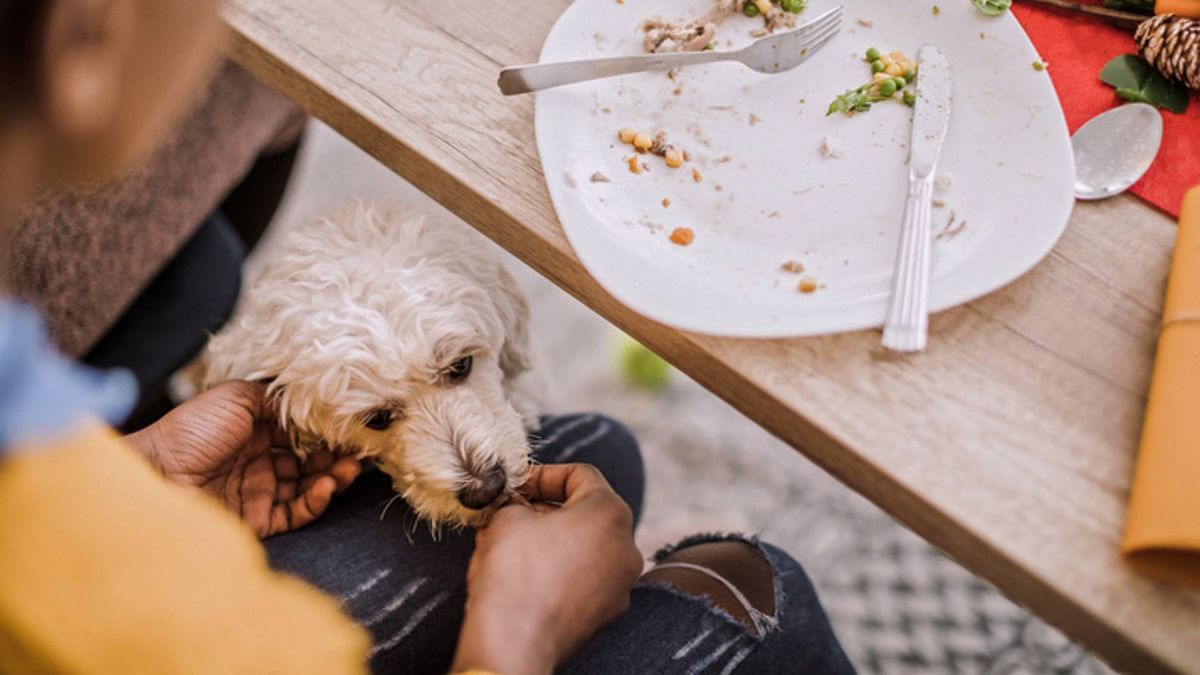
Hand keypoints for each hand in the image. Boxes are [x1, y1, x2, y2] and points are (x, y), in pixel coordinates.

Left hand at [125, 381, 360, 537]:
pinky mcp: (257, 519)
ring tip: (348, 469)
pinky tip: (324, 487)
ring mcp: (259, 491)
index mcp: (255, 431)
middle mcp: (260, 461)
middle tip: (359, 451)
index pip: (302, 432)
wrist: (154, 474)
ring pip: (308, 487)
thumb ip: (276, 398)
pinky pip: (296, 512)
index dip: (326, 431)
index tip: (352, 427)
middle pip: (310, 461)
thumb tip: (314, 403)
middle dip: (336, 456)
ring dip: (332, 478)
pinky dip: (315, 501)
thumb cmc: (191, 430)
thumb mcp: (236, 397)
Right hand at [451, 464, 643, 674]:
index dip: (542, 475)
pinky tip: (528, 573)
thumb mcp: (506, 518)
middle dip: (546, 509)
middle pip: (587, 511)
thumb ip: (516, 502)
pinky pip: (586, 576)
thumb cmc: (513, 573)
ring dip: (553, 538)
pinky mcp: (608, 612)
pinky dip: (561, 568)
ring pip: (587, 545)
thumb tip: (516, 507)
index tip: (516, 487)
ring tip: (514, 543)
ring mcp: (622, 582)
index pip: (580, 474)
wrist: (515, 644)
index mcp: (610, 512)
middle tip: (512, 513)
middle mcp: (627, 546)